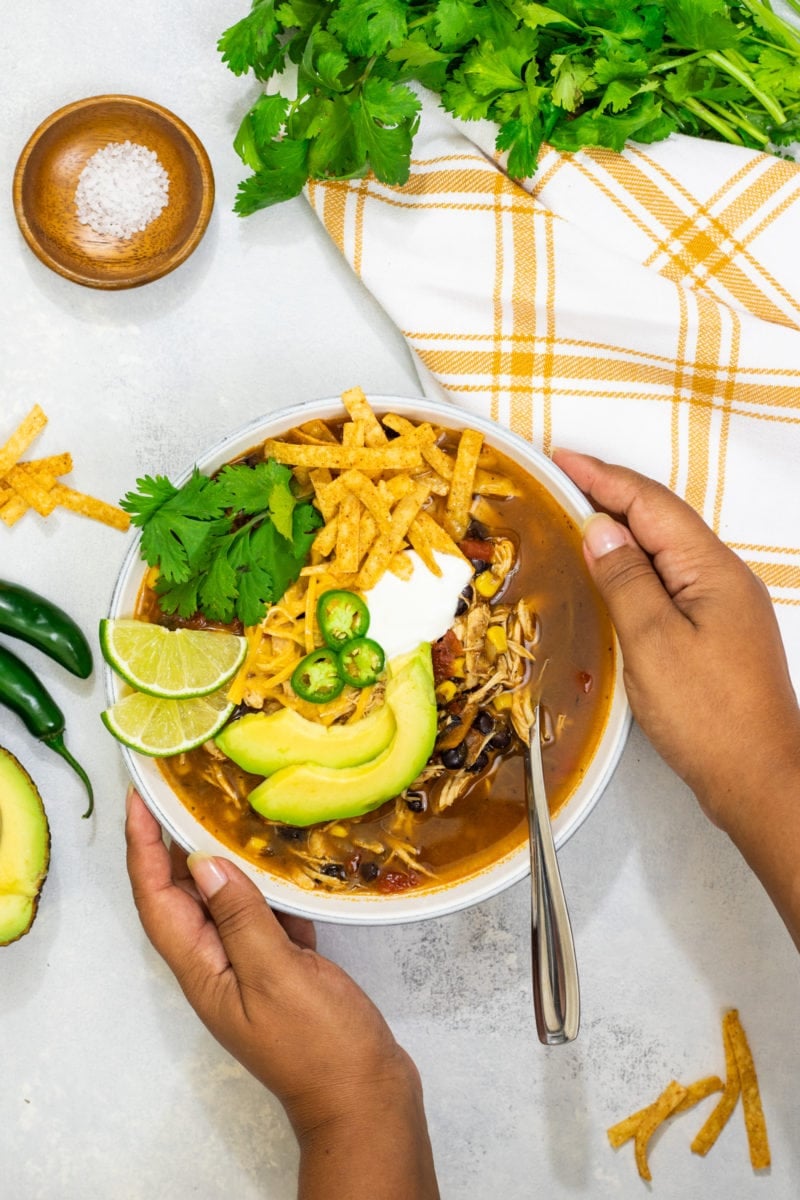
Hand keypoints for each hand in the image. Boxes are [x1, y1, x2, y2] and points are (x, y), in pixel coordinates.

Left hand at [125, 790, 438, 1197]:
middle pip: (182, 895)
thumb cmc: (318, 1045)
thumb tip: (203, 864)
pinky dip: (264, 883)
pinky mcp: (284, 966)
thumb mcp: (275, 976)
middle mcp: (217, 964)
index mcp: (203, 969)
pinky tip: (279, 856)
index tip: (140, 799)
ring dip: (220, 857)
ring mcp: (250, 966)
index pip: (157, 899)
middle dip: (172, 842)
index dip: (143, 848)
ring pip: (223, 900)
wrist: (363, 1097)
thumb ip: (240, 918)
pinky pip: (262, 913)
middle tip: (180, 790)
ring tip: (224, 809)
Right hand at [554, 450, 799, 835]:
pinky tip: (612, 576)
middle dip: (611, 495)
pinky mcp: (717, 633)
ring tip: (575, 520)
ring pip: (666, 550)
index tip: (560, 458)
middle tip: (559, 483)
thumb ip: (625, 579)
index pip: (650, 504)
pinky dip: (635, 567)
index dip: (603, 478)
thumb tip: (600, 529)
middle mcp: (723, 578)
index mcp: (710, 570)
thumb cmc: (708, 716)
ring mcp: (724, 606)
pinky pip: (670, 581)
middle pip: (662, 520)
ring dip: (622, 530)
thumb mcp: (653, 642)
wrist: (758, 778)